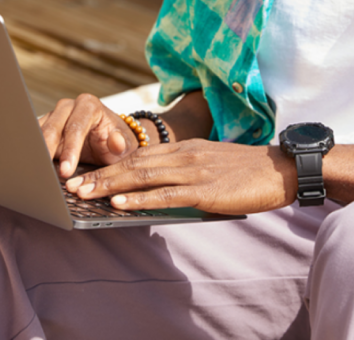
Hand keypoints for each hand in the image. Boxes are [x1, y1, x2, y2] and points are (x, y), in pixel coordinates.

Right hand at [38, 94, 139, 178]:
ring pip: (39, 131)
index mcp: (89, 105)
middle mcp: (68, 107)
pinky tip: (29, 166)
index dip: (70, 149)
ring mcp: (54, 116)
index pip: (76, 127)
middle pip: (53, 127)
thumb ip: (122, 143)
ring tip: (33, 171)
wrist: (110, 143)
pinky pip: (34, 138)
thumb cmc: (118, 143)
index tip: (66, 170)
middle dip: (48, 151)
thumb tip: (116, 142)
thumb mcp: (126, 145)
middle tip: (45, 174)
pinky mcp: (44, 129)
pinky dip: (31, 152)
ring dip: (36, 151)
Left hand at [64, 139, 297, 215]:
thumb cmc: (247, 171)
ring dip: (111, 186)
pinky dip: (140, 198)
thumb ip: (183, 171)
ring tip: (85, 194)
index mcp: (184, 148)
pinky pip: (166, 194)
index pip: (138, 155)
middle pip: (133, 163)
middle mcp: (184, 155)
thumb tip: (155, 188)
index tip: (84, 174)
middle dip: (100, 175)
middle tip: (72, 187)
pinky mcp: (205, 189)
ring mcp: (194, 170)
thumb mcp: (210, 163)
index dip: (109, 165)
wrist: (281, 169)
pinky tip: (121, 204)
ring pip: (143, 176)